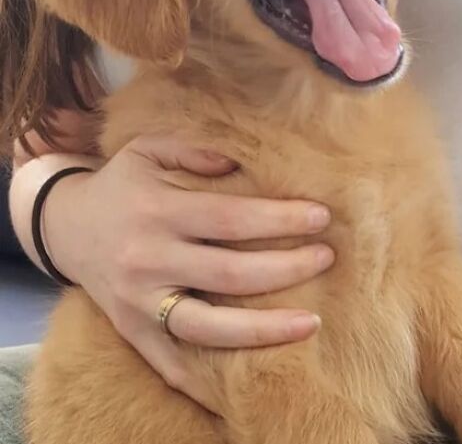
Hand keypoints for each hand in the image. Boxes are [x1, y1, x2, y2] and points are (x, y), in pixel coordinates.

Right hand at [42, 134, 333, 410]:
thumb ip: (193, 149)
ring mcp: (138, 303)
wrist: (66, 226)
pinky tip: (250, 381)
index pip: (230, 218)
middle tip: (327, 257)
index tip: (321, 216)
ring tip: (311, 323)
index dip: (279, 220)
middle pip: (229, 274)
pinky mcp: (132, 331)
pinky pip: (171, 364)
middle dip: (286, 268)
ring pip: (207, 328)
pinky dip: (208, 381)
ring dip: (263, 330)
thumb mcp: (148, 149)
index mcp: (156, 210)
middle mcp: (147, 259)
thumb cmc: (123, 183)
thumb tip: (239, 162)